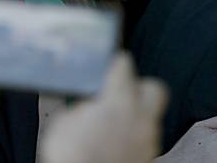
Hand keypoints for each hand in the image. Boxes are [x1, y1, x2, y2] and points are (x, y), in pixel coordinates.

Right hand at [39, 54, 166, 162]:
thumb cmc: (74, 157)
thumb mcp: (62, 123)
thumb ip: (80, 107)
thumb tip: (85, 105)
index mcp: (119, 100)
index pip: (124, 65)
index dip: (115, 63)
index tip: (109, 65)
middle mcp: (140, 117)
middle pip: (153, 87)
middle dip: (139, 86)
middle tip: (121, 91)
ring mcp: (148, 139)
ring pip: (149, 115)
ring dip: (134, 115)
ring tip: (112, 122)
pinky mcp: (149, 157)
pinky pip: (144, 137)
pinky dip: (132, 136)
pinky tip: (114, 141)